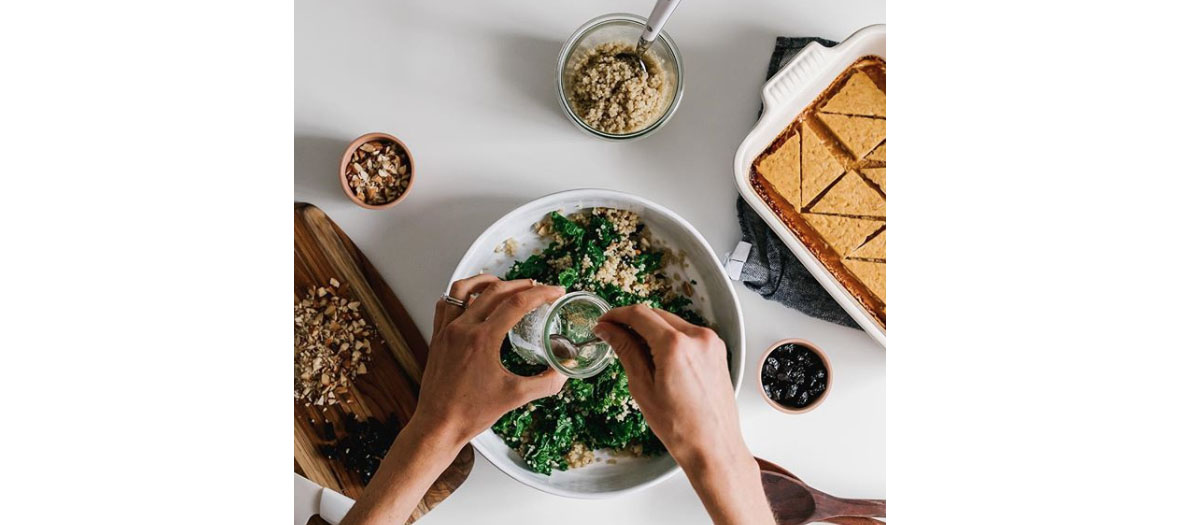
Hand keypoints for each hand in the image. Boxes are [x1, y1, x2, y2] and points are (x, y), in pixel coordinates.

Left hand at [414, 274, 566, 442]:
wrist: (438, 426)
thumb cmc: (471, 413)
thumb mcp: (515, 397)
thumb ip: (545, 383)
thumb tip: (564, 372)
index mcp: (483, 339)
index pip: (517, 303)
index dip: (541, 293)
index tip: (555, 291)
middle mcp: (462, 329)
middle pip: (495, 291)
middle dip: (521, 285)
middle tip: (538, 289)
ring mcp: (446, 331)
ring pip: (464, 289)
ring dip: (487, 281)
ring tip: (504, 284)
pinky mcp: (437, 338)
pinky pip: (446, 304)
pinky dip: (461, 295)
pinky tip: (472, 299)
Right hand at [593, 304, 741, 462]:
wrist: (713, 447)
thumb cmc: (680, 427)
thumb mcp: (642, 387)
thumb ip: (626, 351)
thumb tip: (608, 331)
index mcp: (676, 346)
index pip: (639, 314)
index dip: (616, 315)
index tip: (605, 322)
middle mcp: (697, 337)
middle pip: (656, 315)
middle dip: (633, 323)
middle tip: (614, 337)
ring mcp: (711, 343)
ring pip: (672, 323)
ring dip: (652, 330)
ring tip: (637, 353)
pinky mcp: (717, 351)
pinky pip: (687, 334)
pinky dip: (670, 339)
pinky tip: (659, 359)